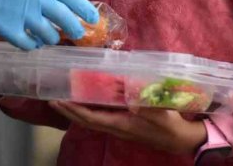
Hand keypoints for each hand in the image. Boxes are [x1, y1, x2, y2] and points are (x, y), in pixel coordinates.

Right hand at [0, 0, 97, 49]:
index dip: (86, 10)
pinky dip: (32, 45)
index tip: (94, 19)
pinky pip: (27, 44)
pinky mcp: (4, 28)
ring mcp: (22, 15)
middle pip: (66, 21)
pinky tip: (31, 42)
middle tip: (78, 34)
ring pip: (48, 36)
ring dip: (51, 38)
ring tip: (50, 37)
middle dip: (75, 30)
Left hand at [49, 101, 206, 154]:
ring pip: (92, 120)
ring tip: (63, 100)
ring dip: (76, 111)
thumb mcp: (159, 111)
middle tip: (52, 100)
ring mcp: (119, 127)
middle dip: (68, 111)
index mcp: (121, 124)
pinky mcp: (124, 124)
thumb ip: (144, 102)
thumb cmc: (169, 124)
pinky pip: (100, 118)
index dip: (74, 110)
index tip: (59, 100)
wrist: (180, 139)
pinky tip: (86, 102)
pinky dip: (88, 111)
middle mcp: (116, 128)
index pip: (91, 118)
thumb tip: (129, 93)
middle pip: (86, 121)